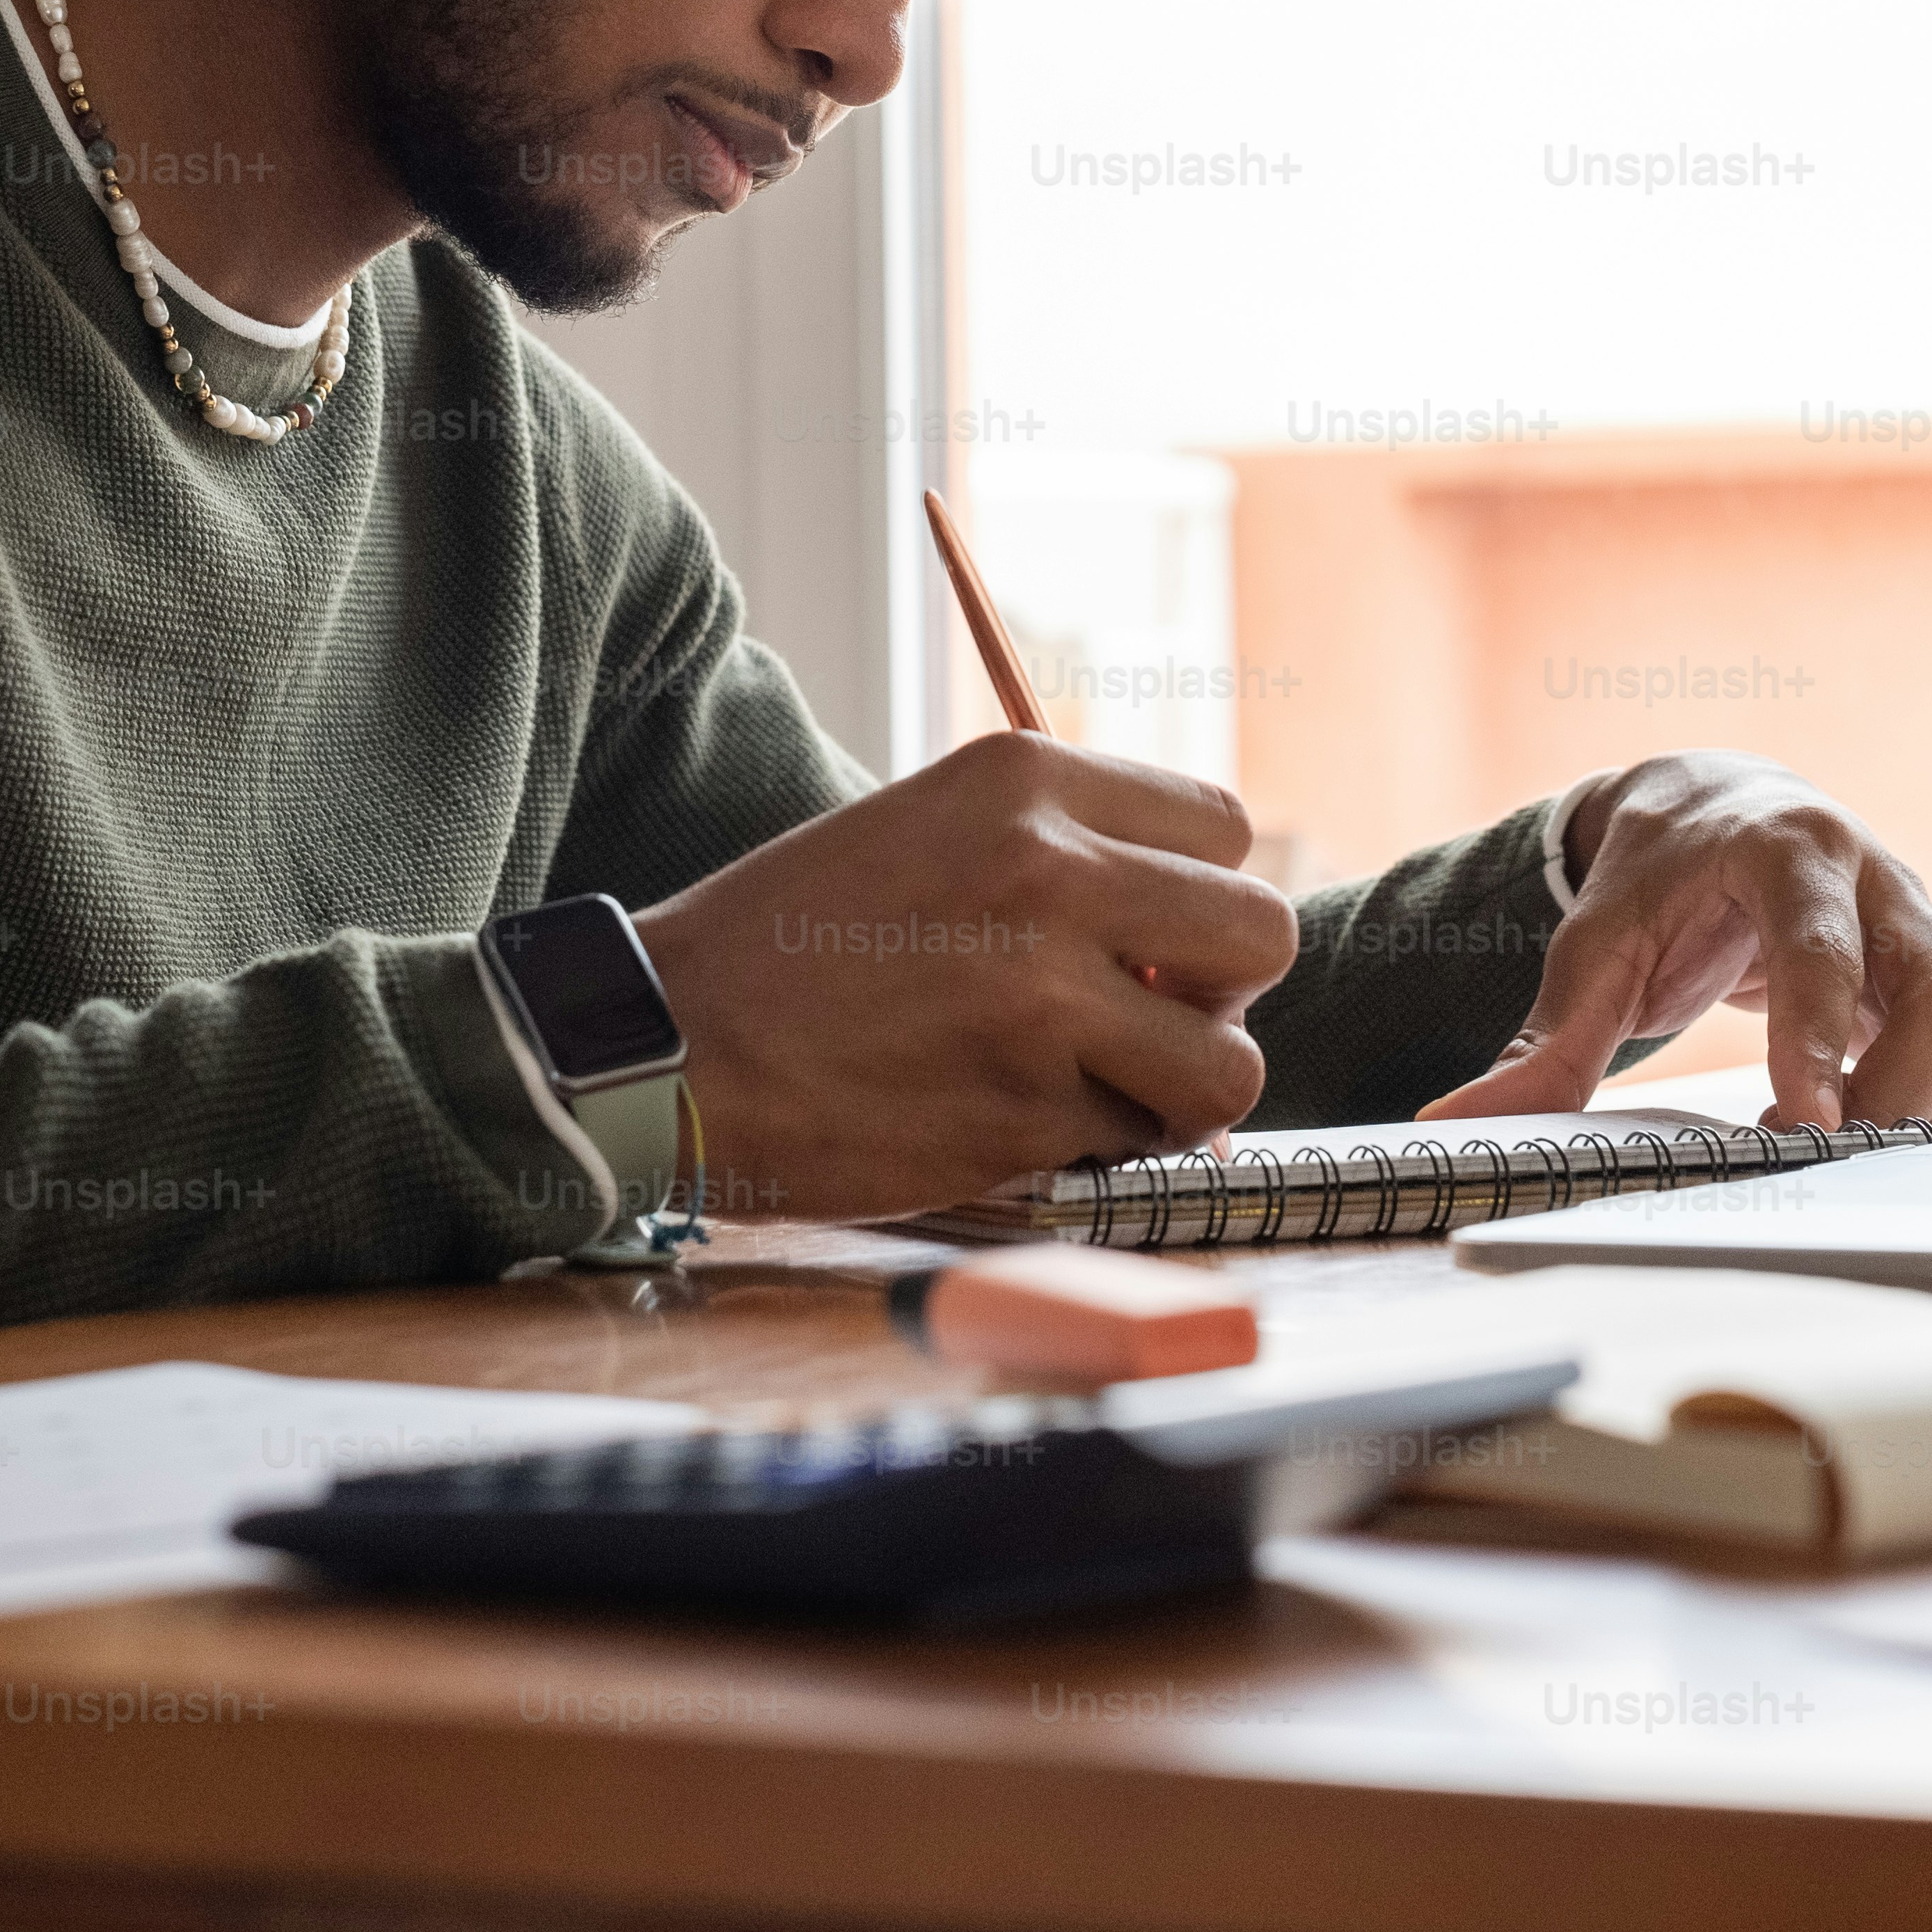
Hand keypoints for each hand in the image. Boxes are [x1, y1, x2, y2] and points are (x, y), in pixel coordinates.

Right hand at [636, 732, 1298, 1221]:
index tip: (1149, 934)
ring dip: (1181, 1091)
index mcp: (1025, 781)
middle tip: (1145, 1015)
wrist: (670, 1046)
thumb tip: (1198, 928)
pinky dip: (1098, 1150)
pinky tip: (1017, 1119)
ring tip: (1101, 1084)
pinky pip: (1140, 1145)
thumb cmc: (795, 945)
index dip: (1200, 894)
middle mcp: (1050, 871)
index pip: (1223, 826)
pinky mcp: (1026, 1110)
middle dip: (1219, 992)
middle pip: (1261, 932)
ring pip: (1231, 1066)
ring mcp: (1044, 996)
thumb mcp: (931, 830)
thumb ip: (1065, 852)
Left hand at [1419, 751, 1931, 1134]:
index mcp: (1790, 852)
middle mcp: (1882, 888)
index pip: (1822, 944)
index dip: (1818, 1032)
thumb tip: (1455, 1123)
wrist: (1721, 809)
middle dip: (1899, 1092)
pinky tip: (1898, 1156)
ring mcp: (1931, 939)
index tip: (1806, 1120)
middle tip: (1823, 1156)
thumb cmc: (1660, 879)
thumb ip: (1544, 1039)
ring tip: (1846, 1156)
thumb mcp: (1594, 944)